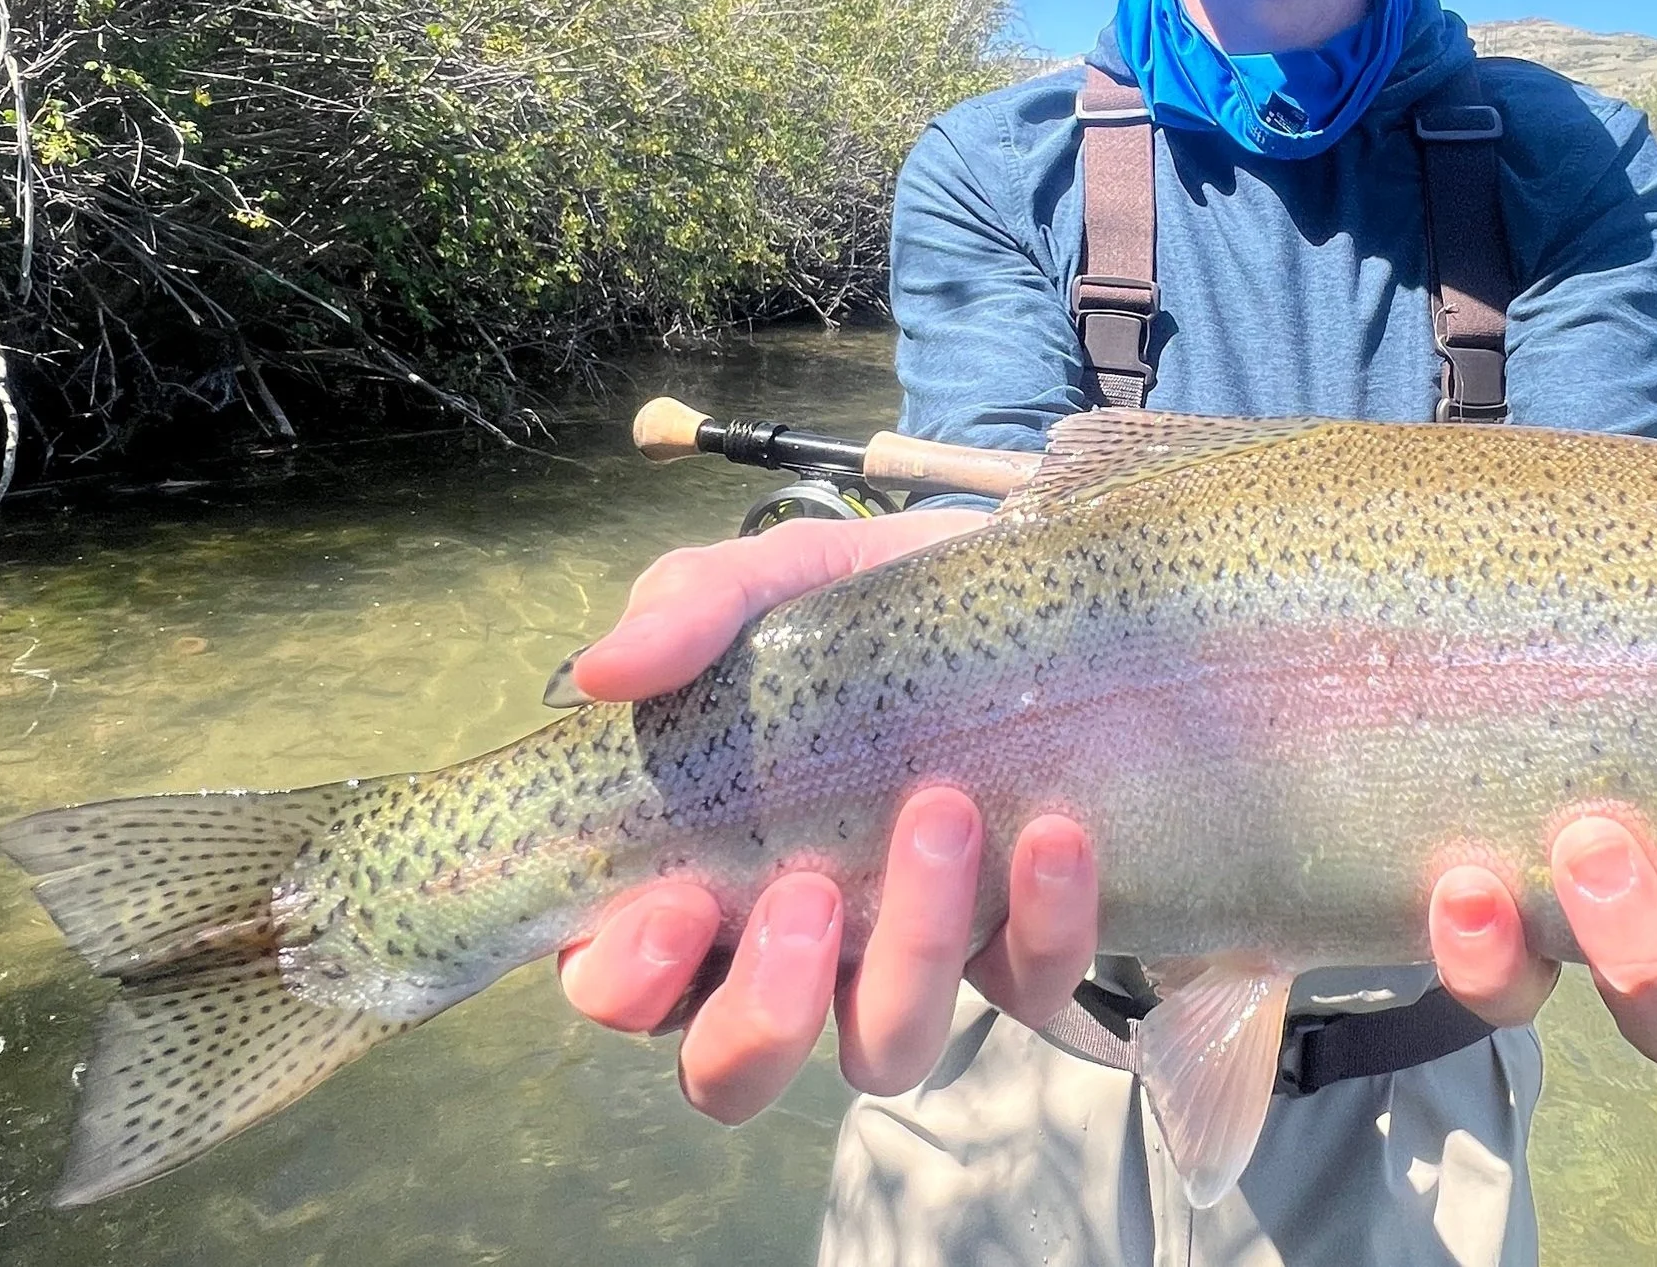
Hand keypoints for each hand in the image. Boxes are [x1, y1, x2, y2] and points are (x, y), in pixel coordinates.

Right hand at [554, 511, 1101, 1121]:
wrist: (1015, 583)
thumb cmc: (856, 607)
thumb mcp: (772, 583)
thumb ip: (688, 609)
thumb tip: (605, 671)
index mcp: (692, 883)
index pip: (624, 989)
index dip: (632, 979)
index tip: (677, 902)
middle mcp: (790, 953)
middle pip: (735, 1072)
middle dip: (764, 1012)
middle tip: (806, 895)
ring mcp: (904, 960)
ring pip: (886, 1049)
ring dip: (911, 953)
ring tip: (940, 817)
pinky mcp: (1017, 945)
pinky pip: (1029, 988)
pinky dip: (1044, 926)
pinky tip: (1051, 836)